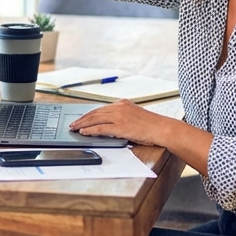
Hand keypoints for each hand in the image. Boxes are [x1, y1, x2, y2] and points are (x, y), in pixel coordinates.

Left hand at [70, 100, 213, 173]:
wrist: (162, 128)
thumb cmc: (150, 125)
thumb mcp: (134, 116)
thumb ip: (121, 117)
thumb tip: (107, 124)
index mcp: (122, 103)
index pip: (100, 108)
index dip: (88, 114)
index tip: (81, 118)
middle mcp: (119, 107)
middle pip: (95, 112)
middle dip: (82, 119)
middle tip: (73, 124)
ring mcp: (119, 116)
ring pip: (95, 119)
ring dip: (82, 124)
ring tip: (74, 128)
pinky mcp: (120, 126)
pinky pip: (100, 128)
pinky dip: (90, 130)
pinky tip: (83, 132)